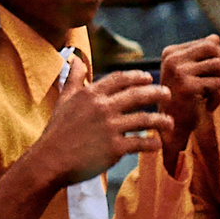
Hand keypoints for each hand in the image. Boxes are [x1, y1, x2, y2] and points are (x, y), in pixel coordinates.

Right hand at [32, 57, 171, 184]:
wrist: (50, 160)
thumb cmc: (56, 130)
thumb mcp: (64, 98)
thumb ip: (74, 78)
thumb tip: (76, 58)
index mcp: (91, 93)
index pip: (120, 79)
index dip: (137, 77)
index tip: (148, 78)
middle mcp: (103, 107)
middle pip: (137, 95)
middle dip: (156, 92)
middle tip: (168, 94)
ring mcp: (110, 127)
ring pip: (144, 119)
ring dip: (160, 120)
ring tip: (169, 123)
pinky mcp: (114, 148)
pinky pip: (140, 142)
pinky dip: (152, 143)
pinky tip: (157, 144)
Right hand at [158, 36, 219, 164]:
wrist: (171, 127)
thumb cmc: (183, 100)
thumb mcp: (191, 75)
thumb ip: (201, 56)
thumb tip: (216, 37)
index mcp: (171, 52)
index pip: (207, 43)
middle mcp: (172, 58)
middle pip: (213, 48)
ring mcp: (178, 71)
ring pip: (218, 65)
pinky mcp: (186, 86)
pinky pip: (216, 84)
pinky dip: (219, 97)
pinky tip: (210, 106)